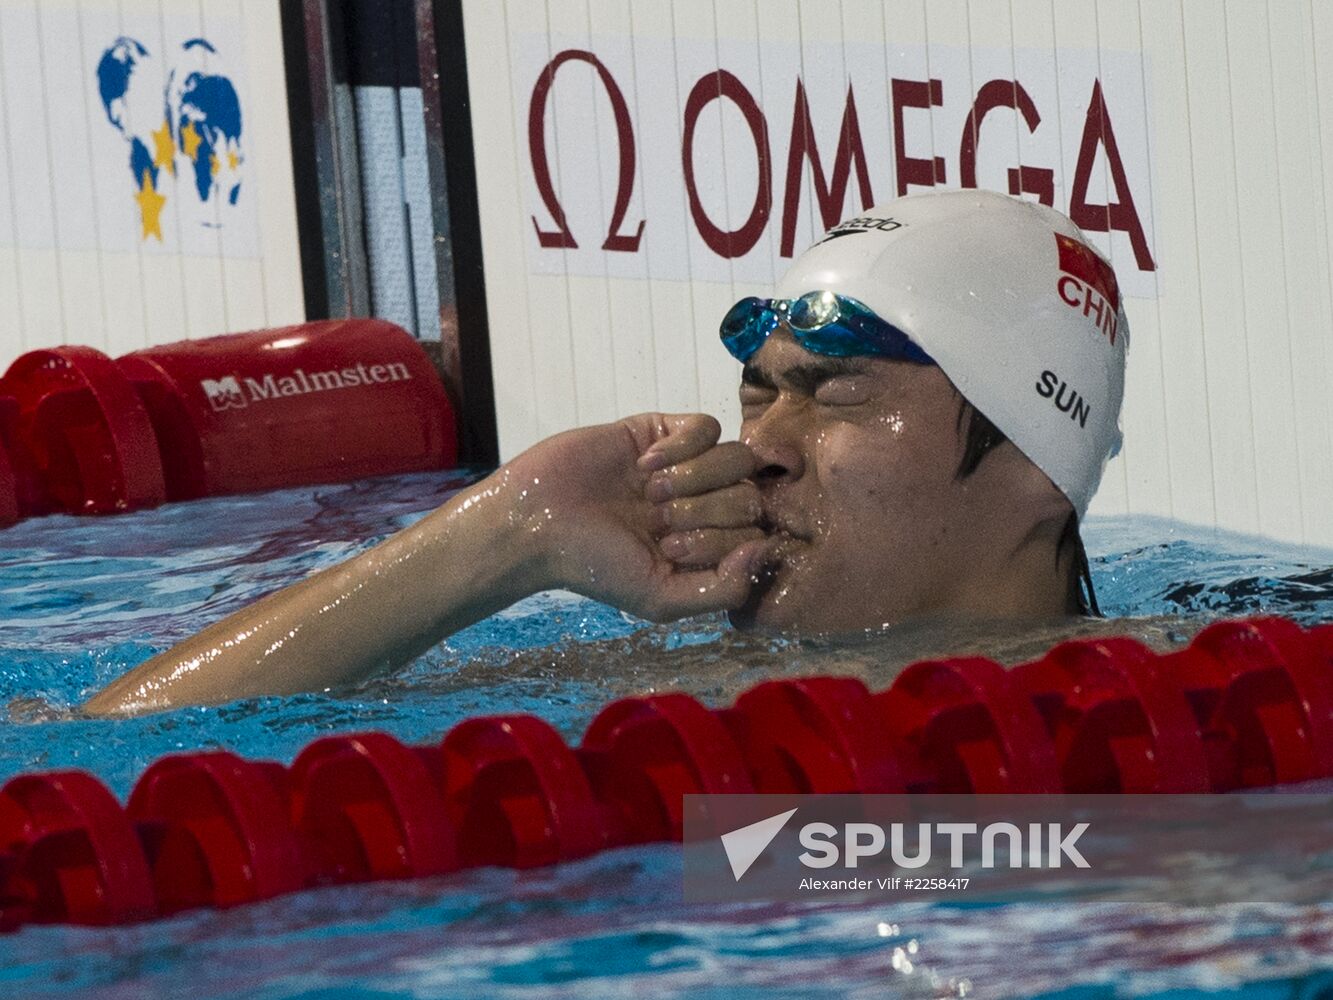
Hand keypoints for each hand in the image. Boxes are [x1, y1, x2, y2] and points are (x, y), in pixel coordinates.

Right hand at [506, 413, 775, 620]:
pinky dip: (680, 446)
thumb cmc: (594, 566)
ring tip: (649, 492)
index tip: (669, 548)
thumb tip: (766, 549)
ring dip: (695, 477)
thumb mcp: (661, 598)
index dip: (721, 540)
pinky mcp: (663, 430)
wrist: (535, 523)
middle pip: (751, 494)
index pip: (757, 533)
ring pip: (736, 456)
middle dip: (705, 510)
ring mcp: (687, 466)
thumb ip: (724, 588)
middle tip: (657, 520)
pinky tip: (644, 464)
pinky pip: (707, 426)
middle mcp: (705, 505)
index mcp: (709, 545)